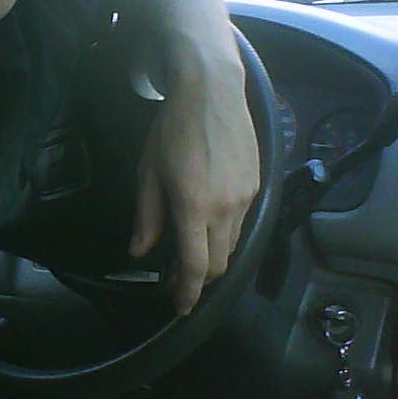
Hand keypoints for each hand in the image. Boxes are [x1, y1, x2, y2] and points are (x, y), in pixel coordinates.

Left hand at [128, 50, 259, 315]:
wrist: (213, 92)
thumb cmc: (173, 129)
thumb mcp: (148, 171)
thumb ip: (147, 216)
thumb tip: (140, 252)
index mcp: (194, 207)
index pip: (194, 266)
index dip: (186, 293)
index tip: (179, 306)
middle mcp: (225, 209)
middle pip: (217, 265)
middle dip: (198, 280)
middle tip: (178, 281)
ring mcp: (246, 199)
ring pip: (232, 247)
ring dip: (213, 257)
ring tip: (192, 252)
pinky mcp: (257, 187)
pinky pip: (243, 225)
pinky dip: (225, 234)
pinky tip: (210, 224)